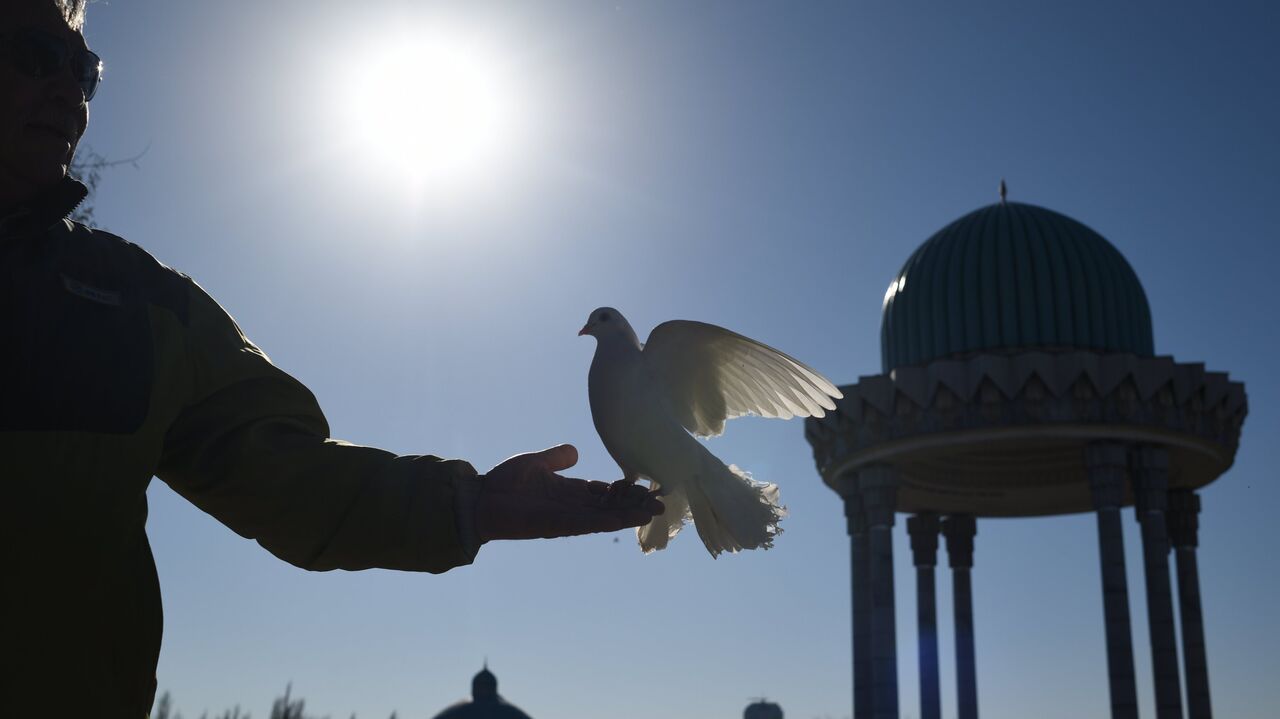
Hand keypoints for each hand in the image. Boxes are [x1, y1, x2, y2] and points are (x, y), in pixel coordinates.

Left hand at [475, 444, 663, 541]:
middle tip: (660, 499)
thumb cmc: (502, 483)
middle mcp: (571, 507)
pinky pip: (589, 523)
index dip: (623, 490)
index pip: (603, 492)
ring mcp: (567, 517)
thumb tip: (575, 451)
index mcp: (567, 492)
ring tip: (654, 510)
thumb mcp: (535, 462)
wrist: (479, 499)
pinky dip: (610, 520)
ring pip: (606, 516)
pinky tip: (628, 518)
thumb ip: (556, 458)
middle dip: (634, 503)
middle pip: (611, 505)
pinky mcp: (558, 524)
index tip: (645, 484)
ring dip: (630, 514)